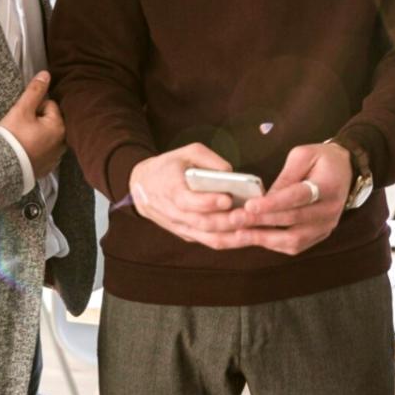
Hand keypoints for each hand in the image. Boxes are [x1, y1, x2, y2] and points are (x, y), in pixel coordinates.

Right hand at [0, 72, 66, 177]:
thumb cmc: (12, 137)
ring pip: (47, 136)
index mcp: (59, 127)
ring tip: (22, 139)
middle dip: (38, 121)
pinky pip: (43, 151)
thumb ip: (35, 91)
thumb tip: (46, 74)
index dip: (34, 107)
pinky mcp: (47, 166)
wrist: (1, 168)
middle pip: (50, 121)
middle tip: (21, 127)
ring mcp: (56, 156)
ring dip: (37, 135)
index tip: (23, 116)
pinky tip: (24, 150)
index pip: (50, 105)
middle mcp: (63, 142)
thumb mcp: (22, 110)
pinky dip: (36, 149)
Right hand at [127, 144, 245, 244]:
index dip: (208, 202)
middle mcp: (174, 213)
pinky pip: (209, 241)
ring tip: (252, 229)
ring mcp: (181, 227)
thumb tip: (231, 173)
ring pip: (207, 238)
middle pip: (202, 223)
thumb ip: (209, 159)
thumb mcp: (186, 152)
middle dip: (226, 221)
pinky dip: (229, 241)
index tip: (227, 198)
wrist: (142, 187)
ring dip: (231, 237)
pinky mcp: (187, 235)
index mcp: (170, 189)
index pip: (188, 201)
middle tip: (248, 215)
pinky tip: (247, 236)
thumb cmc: (169, 167)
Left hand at [234, 142, 353, 255]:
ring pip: (294, 240)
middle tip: (235, 219)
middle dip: (262, 221)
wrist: (347, 172)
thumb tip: (264, 197)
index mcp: (328, 186)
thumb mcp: (304, 155)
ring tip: (239, 233)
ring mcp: (326, 227)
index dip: (274, 203)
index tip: (250, 205)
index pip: (299, 197)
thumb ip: (285, 176)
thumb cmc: (322, 160)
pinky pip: (295, 246)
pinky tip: (254, 238)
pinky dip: (273, 244)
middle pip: (293, 221)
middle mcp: (330, 211)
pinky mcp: (320, 236)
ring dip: (265, 238)